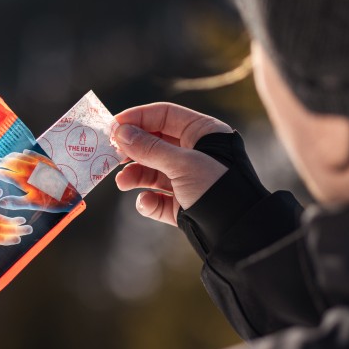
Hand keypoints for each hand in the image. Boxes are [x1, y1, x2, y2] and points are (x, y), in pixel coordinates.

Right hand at [0, 150, 77, 212]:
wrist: (67, 194)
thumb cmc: (49, 201)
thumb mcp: (31, 204)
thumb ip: (15, 203)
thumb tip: (0, 202)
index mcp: (23, 179)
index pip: (4, 173)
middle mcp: (28, 168)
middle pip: (10, 161)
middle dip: (0, 163)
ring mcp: (37, 163)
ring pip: (20, 156)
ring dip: (10, 157)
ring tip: (5, 160)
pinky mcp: (45, 162)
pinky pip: (33, 154)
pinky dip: (26, 153)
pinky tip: (23, 153)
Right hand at [112, 103, 233, 225]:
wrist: (237, 233)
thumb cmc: (217, 187)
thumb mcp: (182, 163)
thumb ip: (149, 147)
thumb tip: (120, 132)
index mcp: (202, 133)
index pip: (164, 115)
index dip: (137, 118)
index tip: (112, 127)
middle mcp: (195, 154)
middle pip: (154, 143)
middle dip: (132, 150)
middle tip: (111, 155)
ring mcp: (188, 180)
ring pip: (152, 171)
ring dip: (134, 175)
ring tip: (122, 182)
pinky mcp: (183, 205)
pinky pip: (158, 199)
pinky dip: (148, 201)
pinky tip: (146, 202)